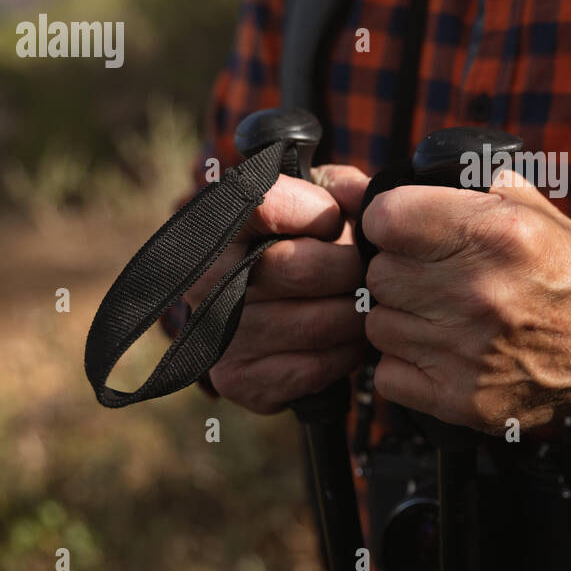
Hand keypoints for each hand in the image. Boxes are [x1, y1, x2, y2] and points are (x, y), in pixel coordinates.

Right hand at [185, 164, 370, 413]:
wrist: (268, 310)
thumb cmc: (300, 243)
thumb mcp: (316, 199)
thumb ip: (341, 189)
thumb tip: (366, 199)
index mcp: (214, 225)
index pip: (267, 205)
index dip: (317, 212)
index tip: (333, 221)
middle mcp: (204, 282)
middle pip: (303, 269)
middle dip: (350, 267)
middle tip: (362, 268)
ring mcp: (217, 337)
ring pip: (320, 322)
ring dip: (356, 313)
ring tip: (358, 301)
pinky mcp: (240, 380)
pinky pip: (318, 366)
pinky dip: (347, 351)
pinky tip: (345, 335)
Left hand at [361, 169, 570, 433]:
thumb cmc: (560, 267)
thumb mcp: (519, 204)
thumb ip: (438, 183)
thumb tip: (345, 183)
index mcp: (493, 233)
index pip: (384, 219)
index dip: (390, 222)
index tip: (407, 231)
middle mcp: (478, 292)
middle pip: (378, 273)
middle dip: (401, 271)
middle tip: (435, 276)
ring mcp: (467, 351)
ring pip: (377, 324)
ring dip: (402, 318)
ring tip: (443, 314)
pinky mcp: (462, 399)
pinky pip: (386, 374)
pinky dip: (405, 364)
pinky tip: (440, 350)